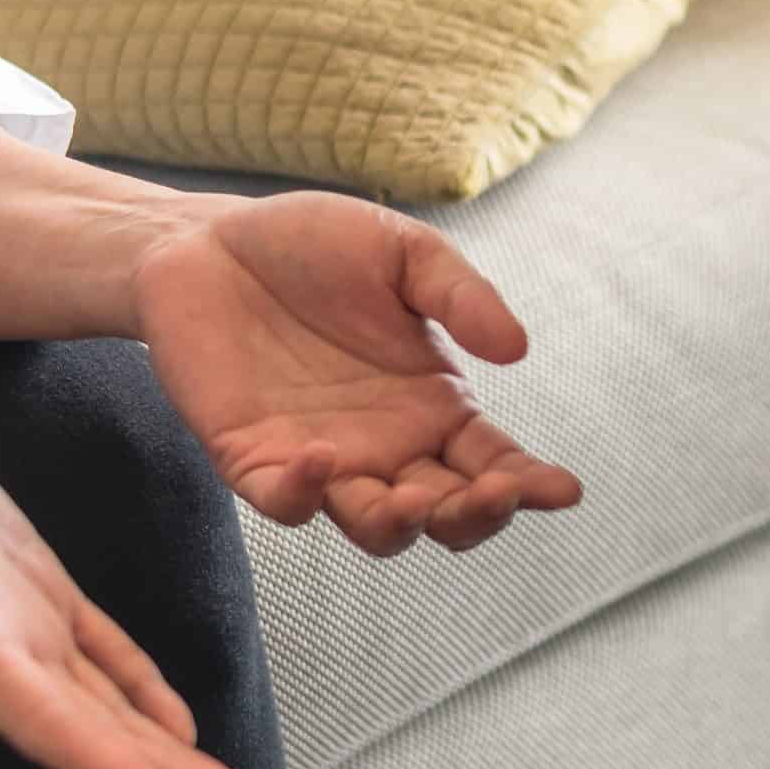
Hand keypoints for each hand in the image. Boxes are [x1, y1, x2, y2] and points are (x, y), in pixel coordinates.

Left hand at [132, 193, 582, 556]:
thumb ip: (461, 297)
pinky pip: (284, 501)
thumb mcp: (403, 253)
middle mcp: (387, 445)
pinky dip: (303, 495)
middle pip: (445, 513)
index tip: (563, 490)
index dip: (530, 484)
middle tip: (491, 493)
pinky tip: (320, 460)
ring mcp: (323, 460)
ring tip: (411, 499)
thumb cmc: (312, 245)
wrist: (206, 241)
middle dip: (475, 516)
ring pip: (374, 527)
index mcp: (433, 403)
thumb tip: (519, 350)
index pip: (493, 462)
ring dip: (399, 524)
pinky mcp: (253, 460)